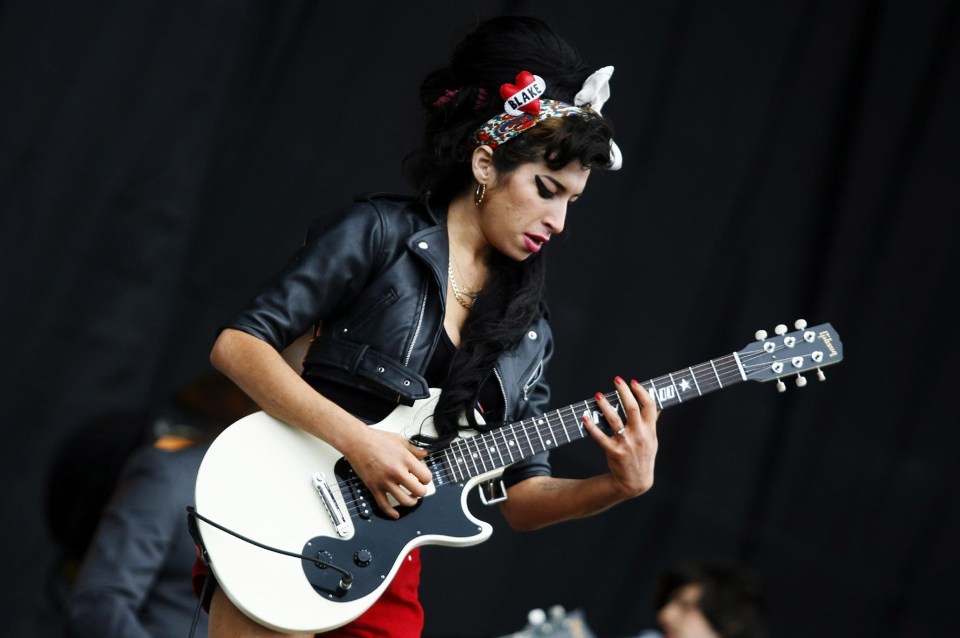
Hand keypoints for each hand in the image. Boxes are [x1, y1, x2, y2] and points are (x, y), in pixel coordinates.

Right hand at [343, 426, 431, 518]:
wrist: (356, 442)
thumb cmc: (376, 439)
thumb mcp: (400, 441)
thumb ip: (414, 449)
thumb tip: (424, 454)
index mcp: (405, 459)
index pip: (425, 476)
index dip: (426, 479)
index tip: (423, 478)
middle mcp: (396, 471)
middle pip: (417, 491)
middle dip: (421, 492)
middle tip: (419, 489)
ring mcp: (385, 481)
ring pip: (404, 501)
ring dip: (411, 502)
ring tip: (411, 498)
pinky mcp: (374, 487)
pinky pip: (383, 505)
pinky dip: (391, 512)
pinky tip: (396, 514)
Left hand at [583, 376, 658, 496]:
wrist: (635, 482)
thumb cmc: (643, 457)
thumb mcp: (652, 440)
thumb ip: (652, 423)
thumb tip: (656, 406)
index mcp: (650, 430)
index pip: (650, 406)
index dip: (642, 392)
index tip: (633, 382)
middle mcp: (639, 435)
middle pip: (632, 408)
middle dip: (624, 392)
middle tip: (617, 380)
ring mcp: (626, 444)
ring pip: (614, 420)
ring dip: (605, 406)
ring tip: (598, 395)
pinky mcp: (614, 452)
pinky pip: (600, 437)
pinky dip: (591, 427)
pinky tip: (585, 418)